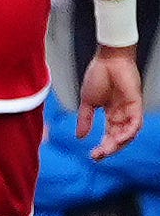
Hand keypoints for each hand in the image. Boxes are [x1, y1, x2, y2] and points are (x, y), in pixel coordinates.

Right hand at [78, 44, 143, 160]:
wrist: (107, 59)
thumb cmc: (98, 75)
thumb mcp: (87, 102)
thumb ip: (85, 119)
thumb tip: (79, 136)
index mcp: (112, 114)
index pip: (110, 135)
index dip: (102, 146)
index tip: (92, 155)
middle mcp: (122, 115)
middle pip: (119, 138)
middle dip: (109, 149)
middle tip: (97, 156)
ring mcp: (130, 110)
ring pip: (129, 134)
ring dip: (118, 144)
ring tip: (106, 150)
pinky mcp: (136, 104)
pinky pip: (135, 123)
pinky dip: (128, 133)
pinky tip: (118, 140)